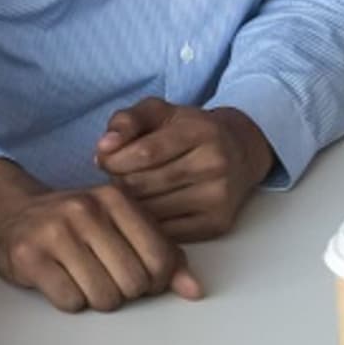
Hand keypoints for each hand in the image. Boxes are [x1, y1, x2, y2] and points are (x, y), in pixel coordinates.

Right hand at [0, 160, 200, 312]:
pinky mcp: (30, 257)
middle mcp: (85, 210)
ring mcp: (55, 232)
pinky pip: (70, 302)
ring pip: (103, 297)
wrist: (14, 213)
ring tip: (84, 279)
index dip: (156, 281)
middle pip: (133, 283)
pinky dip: (70, 301)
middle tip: (107, 278)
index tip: (141, 277)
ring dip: (97, 299)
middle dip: (125, 292)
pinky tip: (62, 281)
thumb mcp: (121, 226)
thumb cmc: (77, 224)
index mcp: (115, 199)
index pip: (160, 260)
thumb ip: (162, 255)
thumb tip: (194, 291)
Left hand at [94, 98, 274, 241]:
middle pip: (145, 184)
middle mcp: (214, 164)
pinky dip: (147, 225)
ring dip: (130, 205)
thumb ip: (127, 121)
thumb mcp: (158, 112)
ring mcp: (218, 197)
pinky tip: (144, 211)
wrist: (239, 152)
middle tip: (116, 177)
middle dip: (119, 182)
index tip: (104, 160)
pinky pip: (167, 233)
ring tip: (130, 192)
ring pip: (152, 211)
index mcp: (200, 131)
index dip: (114, 160)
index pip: (144, 153)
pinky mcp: (218, 224)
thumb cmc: (188, 130)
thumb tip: (104, 147)